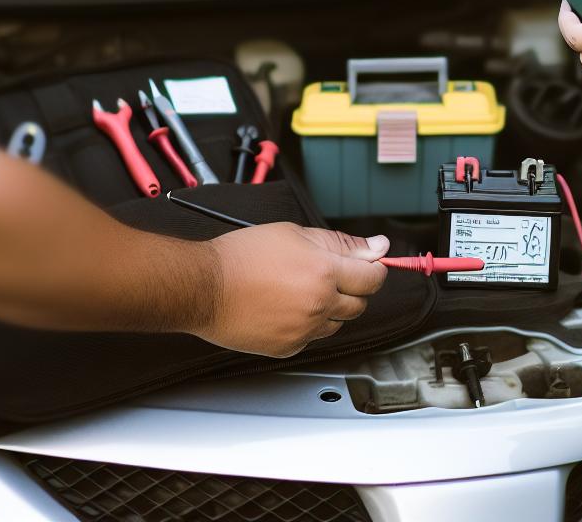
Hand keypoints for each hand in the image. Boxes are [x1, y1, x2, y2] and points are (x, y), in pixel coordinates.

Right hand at [194, 224, 389, 357]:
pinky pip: (313, 338)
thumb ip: (340, 242)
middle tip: (329, 275)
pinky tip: (287, 308)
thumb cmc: (241, 256)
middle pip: (359, 304)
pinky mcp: (289, 347)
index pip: (373, 277)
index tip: (370, 266)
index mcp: (323, 271)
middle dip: (352, 289)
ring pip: (337, 323)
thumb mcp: (294, 233)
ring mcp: (304, 330)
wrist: (205, 286)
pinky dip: (307, 325)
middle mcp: (318, 304)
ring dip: (330, 308)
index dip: (375, 270)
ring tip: (301, 290)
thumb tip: (377, 246)